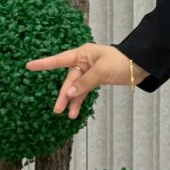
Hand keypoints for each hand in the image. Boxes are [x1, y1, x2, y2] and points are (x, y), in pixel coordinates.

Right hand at [24, 44, 145, 117]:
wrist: (140, 66)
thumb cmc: (121, 62)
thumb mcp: (101, 72)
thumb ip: (84, 83)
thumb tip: (69, 93)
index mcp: (82, 54)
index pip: (59, 60)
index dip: (44, 64)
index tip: (29, 66)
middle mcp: (83, 61)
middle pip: (69, 79)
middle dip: (64, 95)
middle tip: (57, 109)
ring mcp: (89, 71)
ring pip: (76, 87)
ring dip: (73, 101)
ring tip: (68, 115)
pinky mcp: (96, 79)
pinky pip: (84, 90)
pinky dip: (80, 100)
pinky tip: (75, 111)